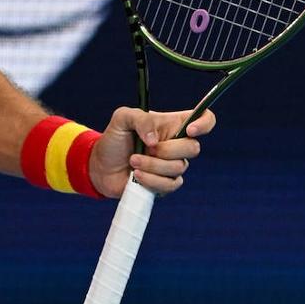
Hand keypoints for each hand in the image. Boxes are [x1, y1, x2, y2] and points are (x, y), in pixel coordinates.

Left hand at [88, 107, 215, 197]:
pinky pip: (171, 184)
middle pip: (194, 148)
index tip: (189, 130)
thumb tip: (155, 140)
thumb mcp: (122, 119)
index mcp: (172, 124)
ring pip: (179, 168)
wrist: (100, 167)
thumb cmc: (114, 140)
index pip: (204, 119)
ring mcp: (173, 166)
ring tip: (133, 161)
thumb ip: (140, 119)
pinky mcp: (166, 184)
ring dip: (153, 165)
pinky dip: (152, 180)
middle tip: (146, 147)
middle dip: (168, 150)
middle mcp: (177, 145)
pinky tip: (136, 175)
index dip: (204, 123)